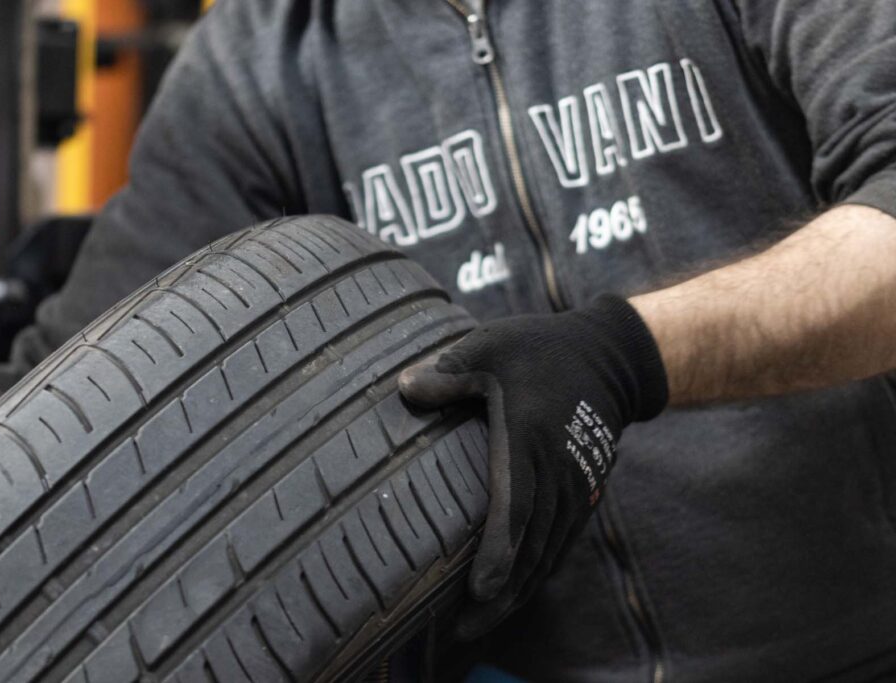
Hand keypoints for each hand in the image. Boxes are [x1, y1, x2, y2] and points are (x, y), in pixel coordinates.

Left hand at [399, 295, 667, 637]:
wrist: (607, 358)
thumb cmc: (539, 351)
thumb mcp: (491, 347)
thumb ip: (449, 372)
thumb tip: (403, 387)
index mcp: (529, 438)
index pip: (516, 505)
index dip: (498, 552)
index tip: (478, 589)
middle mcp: (558, 472)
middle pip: (532, 545)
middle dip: (501, 593)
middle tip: (465, 630)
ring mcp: (576, 487)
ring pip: (548, 552)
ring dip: (519, 591)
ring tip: (483, 624)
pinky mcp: (583, 494)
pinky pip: (561, 543)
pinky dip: (538, 573)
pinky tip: (516, 594)